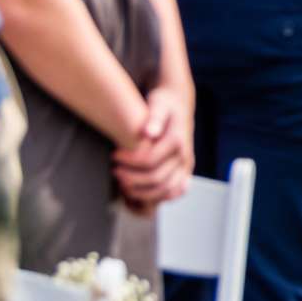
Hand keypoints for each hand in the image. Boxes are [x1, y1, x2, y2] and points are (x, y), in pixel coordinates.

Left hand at [111, 83, 193, 205]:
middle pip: (156, 178)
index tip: (114, 155)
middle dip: (132, 178)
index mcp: (177, 140)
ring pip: (166, 190)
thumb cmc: (164, 103)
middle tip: (115, 171)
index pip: (150, 160)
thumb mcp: (158, 104)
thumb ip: (154, 118)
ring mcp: (186, 164)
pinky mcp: (185, 170)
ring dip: (143, 192)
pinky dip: (158, 197)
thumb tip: (148, 133)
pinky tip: (141, 194)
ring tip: (124, 184)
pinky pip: (175, 191)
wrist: (179, 103)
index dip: (129, 161)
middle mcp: (184, 155)